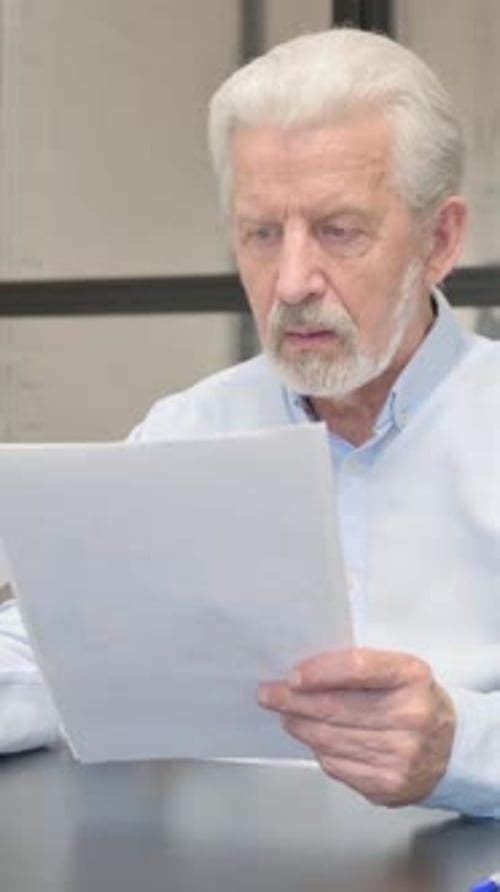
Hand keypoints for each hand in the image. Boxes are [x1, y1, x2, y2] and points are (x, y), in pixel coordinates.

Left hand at [258, 648, 455, 806]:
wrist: (450, 748)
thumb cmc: (414, 701)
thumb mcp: (399, 670)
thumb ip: (358, 668)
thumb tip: (302, 675)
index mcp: (411, 677)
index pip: (358, 668)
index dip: (320, 671)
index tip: (292, 675)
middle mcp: (409, 716)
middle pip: (336, 707)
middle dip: (294, 700)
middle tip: (269, 694)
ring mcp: (400, 755)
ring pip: (330, 738)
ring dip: (299, 725)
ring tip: (286, 714)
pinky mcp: (387, 785)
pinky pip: (337, 765)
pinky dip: (319, 749)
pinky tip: (314, 737)